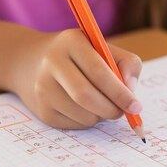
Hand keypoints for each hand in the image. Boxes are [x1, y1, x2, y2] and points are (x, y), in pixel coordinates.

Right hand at [11, 29, 141, 128]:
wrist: (31, 62)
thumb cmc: (80, 57)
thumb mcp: (104, 49)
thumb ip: (127, 64)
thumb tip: (130, 90)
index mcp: (72, 42)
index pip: (99, 72)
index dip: (120, 93)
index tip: (136, 106)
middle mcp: (52, 62)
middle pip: (86, 96)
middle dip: (112, 109)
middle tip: (122, 112)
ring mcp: (43, 87)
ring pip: (83, 114)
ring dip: (101, 116)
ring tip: (102, 105)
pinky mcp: (41, 110)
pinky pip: (75, 124)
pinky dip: (88, 121)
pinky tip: (84, 108)